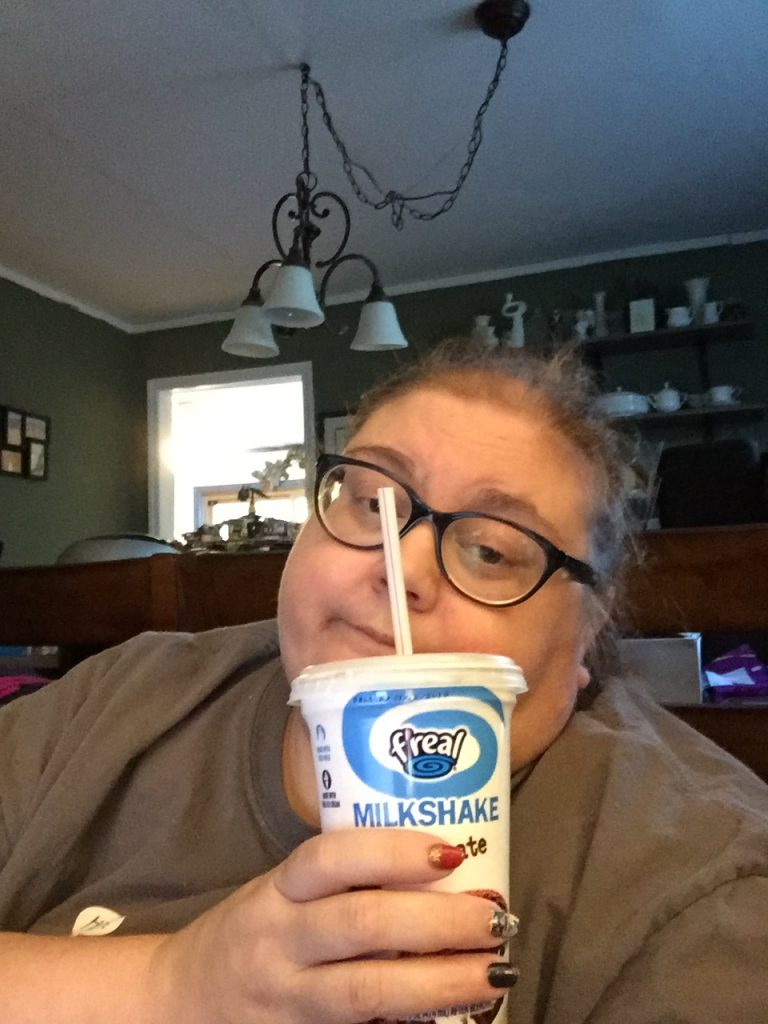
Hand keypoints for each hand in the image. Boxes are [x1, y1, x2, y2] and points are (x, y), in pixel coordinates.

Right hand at [150, 829, 514, 1023]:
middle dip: (438, 921)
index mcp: (277, 892)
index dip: (393, 852)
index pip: (331, 858)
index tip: (451, 854)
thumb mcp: (283, 893)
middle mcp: (280, 942)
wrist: (181, 1001)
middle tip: (495, 918)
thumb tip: (446, 866)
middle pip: (362, 925)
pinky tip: (456, 1018)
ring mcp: (289, 1001)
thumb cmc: (254, 932)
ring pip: (370, 992)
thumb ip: (343, 882)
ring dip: (442, 982)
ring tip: (494, 972)